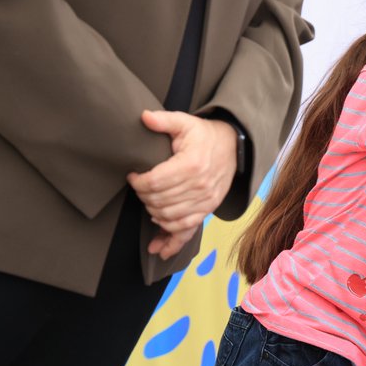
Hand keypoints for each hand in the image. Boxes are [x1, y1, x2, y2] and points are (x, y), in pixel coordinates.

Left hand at [127, 110, 237, 255]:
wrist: (233, 146)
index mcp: (191, 164)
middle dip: (143, 196)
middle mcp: (199, 185)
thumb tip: (143, 117)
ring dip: (153, 213)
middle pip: (159, 201)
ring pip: (168, 217)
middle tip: (140, 187)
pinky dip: (171, 240)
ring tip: (148, 202)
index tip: (133, 175)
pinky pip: (187, 230)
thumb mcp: (185, 122)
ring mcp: (205, 200)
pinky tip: (158, 248)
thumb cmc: (204, 135)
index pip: (154, 182)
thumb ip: (164, 120)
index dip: (138, 181)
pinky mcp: (208, 209)